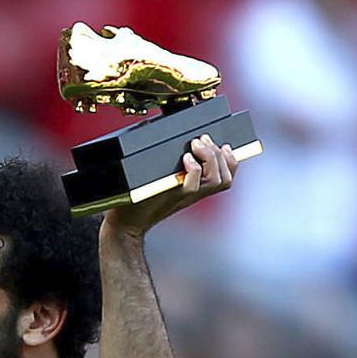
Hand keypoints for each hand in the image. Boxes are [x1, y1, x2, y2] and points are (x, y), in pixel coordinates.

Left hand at [103, 134, 238, 237]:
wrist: (125, 223)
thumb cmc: (138, 200)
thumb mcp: (159, 180)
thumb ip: (169, 164)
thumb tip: (167, 135)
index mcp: (196, 190)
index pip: (226, 177)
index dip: (231, 161)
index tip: (225, 145)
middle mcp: (194, 195)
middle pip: (225, 178)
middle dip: (218, 154)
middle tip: (202, 140)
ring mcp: (184, 198)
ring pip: (214, 181)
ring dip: (210, 158)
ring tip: (195, 145)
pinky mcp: (170, 199)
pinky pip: (192, 187)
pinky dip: (193, 169)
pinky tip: (185, 159)